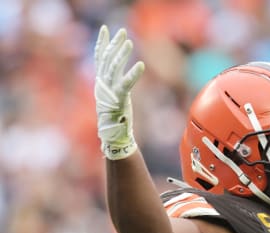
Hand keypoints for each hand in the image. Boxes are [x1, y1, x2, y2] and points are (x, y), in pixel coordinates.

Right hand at [94, 25, 144, 159]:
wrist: (113, 137)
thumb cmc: (116, 119)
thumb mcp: (114, 99)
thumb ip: (115, 86)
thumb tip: (119, 78)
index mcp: (102, 83)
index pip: (100, 58)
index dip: (102, 43)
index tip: (105, 29)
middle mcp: (103, 85)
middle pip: (106, 59)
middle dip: (113, 43)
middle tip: (122, 31)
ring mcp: (109, 92)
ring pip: (113, 67)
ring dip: (121, 53)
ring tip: (129, 42)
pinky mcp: (118, 100)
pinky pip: (125, 84)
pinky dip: (133, 74)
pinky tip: (141, 65)